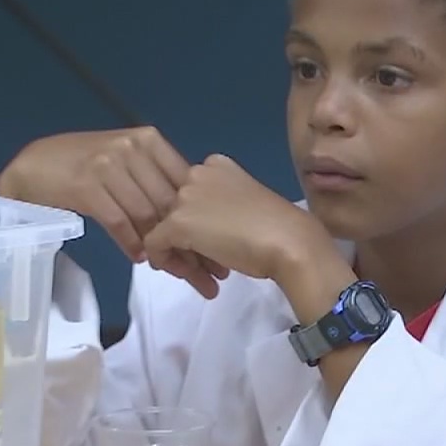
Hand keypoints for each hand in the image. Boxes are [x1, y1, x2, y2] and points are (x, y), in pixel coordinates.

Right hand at [0, 126, 188, 260]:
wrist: (33, 166)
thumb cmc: (85, 165)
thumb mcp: (127, 161)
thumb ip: (157, 179)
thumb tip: (192, 214)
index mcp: (149, 141)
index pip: (184, 183)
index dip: (200, 219)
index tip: (213, 249)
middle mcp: (132, 149)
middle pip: (169, 202)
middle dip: (188, 240)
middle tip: (201, 271)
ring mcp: (108, 166)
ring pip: (146, 215)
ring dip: (161, 248)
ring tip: (170, 268)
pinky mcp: (86, 186)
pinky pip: (119, 222)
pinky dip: (132, 243)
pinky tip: (140, 257)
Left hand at [143, 154, 331, 298]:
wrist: (290, 242)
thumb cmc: (278, 228)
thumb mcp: (246, 208)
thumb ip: (221, 210)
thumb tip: (205, 232)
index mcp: (217, 165)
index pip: (191, 196)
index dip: (199, 225)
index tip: (216, 248)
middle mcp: (196, 172)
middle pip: (174, 212)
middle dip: (189, 244)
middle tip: (211, 269)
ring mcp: (185, 196)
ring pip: (164, 230)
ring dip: (182, 257)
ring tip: (207, 281)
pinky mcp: (177, 222)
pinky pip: (155, 245)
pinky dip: (168, 263)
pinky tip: (194, 278)